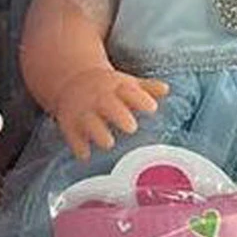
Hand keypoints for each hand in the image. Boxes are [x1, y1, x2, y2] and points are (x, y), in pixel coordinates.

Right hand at [51, 67, 168, 160]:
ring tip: (108, 143)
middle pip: (108, 105)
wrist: (73, 82)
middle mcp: (99, 99)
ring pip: (90, 122)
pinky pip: (73, 137)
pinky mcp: (70, 125)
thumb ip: (147, 89)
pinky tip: (86, 154)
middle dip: (119, 115)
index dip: (140, 99)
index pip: (129, 91)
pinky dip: (78, 146)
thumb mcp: (127, 84)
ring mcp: (84, 112)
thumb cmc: (108, 89)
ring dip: (98, 132)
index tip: (152, 108)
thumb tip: (166, 89)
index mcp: (116, 88)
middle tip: (132, 127)